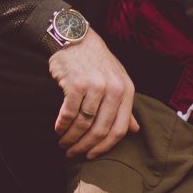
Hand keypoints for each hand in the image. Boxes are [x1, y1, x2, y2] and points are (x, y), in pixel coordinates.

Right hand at [48, 32, 139, 158]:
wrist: (75, 37)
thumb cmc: (96, 61)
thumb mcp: (117, 80)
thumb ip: (125, 106)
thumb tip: (134, 131)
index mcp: (126, 90)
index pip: (119, 129)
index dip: (105, 147)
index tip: (92, 155)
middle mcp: (114, 88)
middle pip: (101, 130)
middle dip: (85, 146)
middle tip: (73, 154)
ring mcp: (95, 85)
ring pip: (83, 124)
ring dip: (71, 138)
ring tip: (63, 143)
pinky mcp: (76, 83)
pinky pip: (69, 114)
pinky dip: (62, 125)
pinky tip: (58, 130)